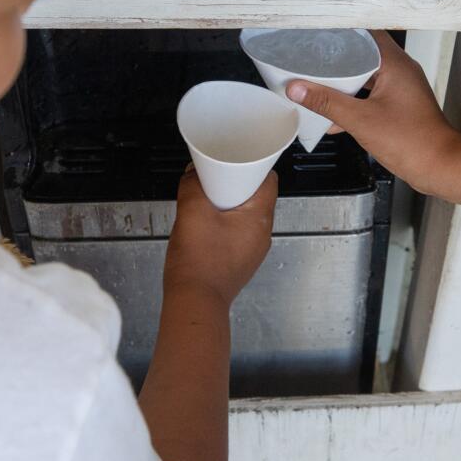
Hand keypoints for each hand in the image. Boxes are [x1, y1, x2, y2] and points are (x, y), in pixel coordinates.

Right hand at [163, 167, 275, 304]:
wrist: (194, 301)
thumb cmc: (200, 262)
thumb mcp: (191, 211)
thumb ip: (192, 185)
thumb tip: (193, 174)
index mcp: (260, 219)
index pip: (269, 180)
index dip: (253, 166)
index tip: (236, 159)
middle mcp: (262, 236)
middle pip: (255, 197)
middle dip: (234, 185)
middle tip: (214, 179)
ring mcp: (251, 251)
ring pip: (243, 216)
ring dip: (226, 206)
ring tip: (205, 201)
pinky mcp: (237, 262)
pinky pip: (234, 234)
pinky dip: (222, 224)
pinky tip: (203, 225)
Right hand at [283, 32, 460, 193]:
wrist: (438, 166)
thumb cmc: (412, 142)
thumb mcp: (360, 120)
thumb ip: (327, 103)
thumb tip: (298, 89)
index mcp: (395, 64)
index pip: (366, 34)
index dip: (341, 33)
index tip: (319, 35)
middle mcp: (402, 70)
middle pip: (364, 53)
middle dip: (338, 58)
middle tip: (313, 59)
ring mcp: (403, 87)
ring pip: (367, 74)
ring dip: (345, 81)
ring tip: (319, 84)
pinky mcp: (401, 104)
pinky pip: (373, 93)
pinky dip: (355, 99)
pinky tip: (336, 115)